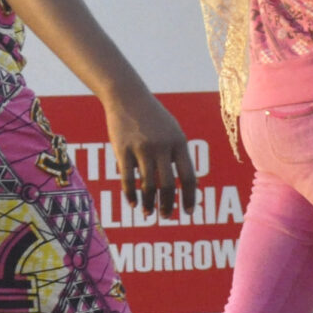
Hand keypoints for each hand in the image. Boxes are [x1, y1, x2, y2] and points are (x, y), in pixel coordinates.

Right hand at [106, 89, 198, 220]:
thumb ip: (177, 155)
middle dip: (168, 204)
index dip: (189, 197)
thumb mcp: (172, 131)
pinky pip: (128, 179)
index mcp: (179, 142)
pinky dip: (131, 195)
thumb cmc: (152, 117)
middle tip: (166, 216)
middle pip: (167, 185)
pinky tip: (133, 204)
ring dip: (149, 203)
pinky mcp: (123, 150)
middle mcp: (162, 146)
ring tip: (148, 213)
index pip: (188, 176)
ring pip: (147, 185)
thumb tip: (184, 184)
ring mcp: (142, 148)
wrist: (127, 97)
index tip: (189, 212)